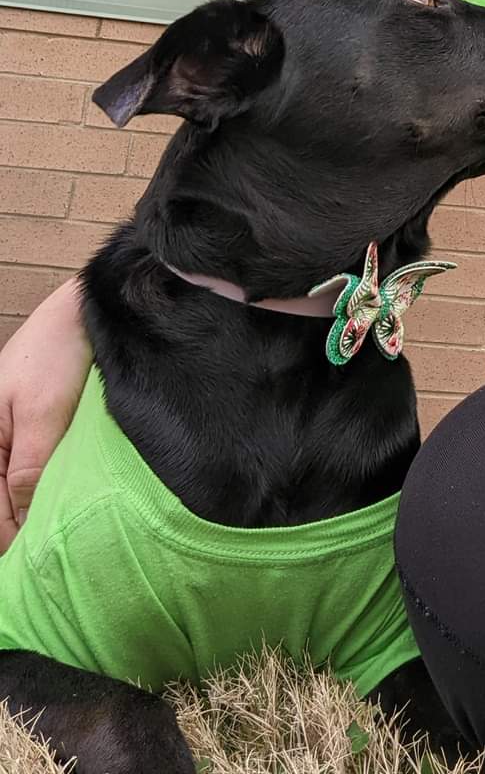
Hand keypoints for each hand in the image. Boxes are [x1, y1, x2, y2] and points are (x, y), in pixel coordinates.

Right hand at [0, 278, 90, 549]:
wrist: (81, 313)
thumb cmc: (58, 354)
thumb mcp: (43, 415)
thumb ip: (27, 468)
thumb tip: (19, 518)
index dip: (12, 540)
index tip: (30, 568)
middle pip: (1, 505)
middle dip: (18, 530)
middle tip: (43, 563)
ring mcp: (11, 436)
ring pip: (16, 492)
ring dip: (29, 514)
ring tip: (51, 543)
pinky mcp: (35, 429)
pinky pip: (29, 472)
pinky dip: (39, 491)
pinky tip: (55, 507)